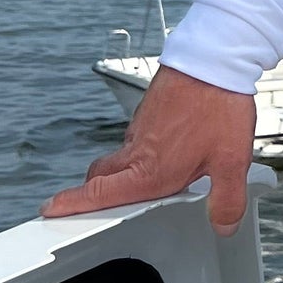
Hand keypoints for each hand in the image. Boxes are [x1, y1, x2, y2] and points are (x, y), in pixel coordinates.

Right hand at [43, 65, 257, 235]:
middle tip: (85, 203)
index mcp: (150, 169)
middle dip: (91, 192)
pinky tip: (166, 149)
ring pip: (120, 154)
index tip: (50, 209)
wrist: (214, 57)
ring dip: (121, 170)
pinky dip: (140, 149)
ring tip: (139, 182)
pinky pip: (136, 136)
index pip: (101, 193)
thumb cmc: (217, 104)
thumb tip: (223, 225)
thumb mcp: (232, 161)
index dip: (73, 204)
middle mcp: (137, 148)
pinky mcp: (148, 109)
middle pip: (101, 175)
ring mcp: (140, 126)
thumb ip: (227, 200)